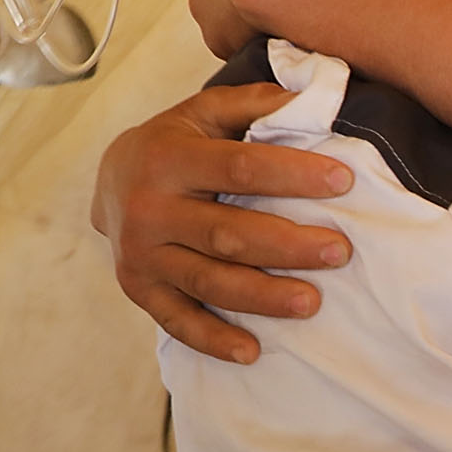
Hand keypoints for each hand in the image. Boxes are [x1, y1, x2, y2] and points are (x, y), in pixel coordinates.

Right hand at [90, 85, 354, 362]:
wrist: (108, 179)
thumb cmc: (175, 144)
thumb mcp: (203, 112)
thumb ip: (253, 104)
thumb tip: (310, 98)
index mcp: (168, 158)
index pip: (240, 167)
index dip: (293, 175)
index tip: (343, 182)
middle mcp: (149, 209)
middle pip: (227, 233)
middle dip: (288, 245)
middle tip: (339, 251)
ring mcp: (141, 255)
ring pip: (208, 281)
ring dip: (263, 296)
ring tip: (312, 302)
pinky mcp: (140, 289)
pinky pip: (178, 321)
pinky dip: (214, 340)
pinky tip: (252, 352)